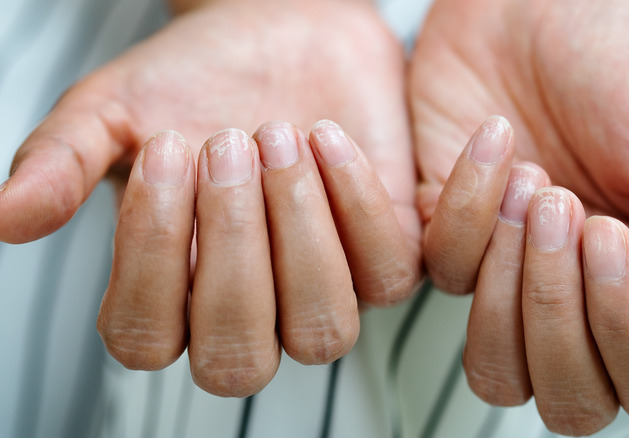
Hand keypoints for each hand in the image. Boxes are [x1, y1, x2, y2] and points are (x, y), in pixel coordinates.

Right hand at [0, 0, 419, 395]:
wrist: (283, 32)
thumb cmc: (200, 80)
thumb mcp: (115, 110)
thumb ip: (62, 163)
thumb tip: (6, 218)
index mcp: (174, 293)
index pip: (147, 339)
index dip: (151, 257)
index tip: (165, 151)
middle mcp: (251, 310)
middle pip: (237, 359)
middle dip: (232, 250)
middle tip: (226, 144)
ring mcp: (323, 290)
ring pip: (322, 331)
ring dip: (298, 234)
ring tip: (277, 135)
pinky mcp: (384, 256)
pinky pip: (388, 275)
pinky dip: (356, 203)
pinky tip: (325, 136)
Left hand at [410, 0, 628, 433]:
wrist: (529, 3)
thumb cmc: (618, 60)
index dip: (628, 334)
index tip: (609, 233)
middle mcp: (579, 301)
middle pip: (569, 400)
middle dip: (562, 313)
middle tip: (569, 210)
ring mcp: (506, 280)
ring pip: (496, 372)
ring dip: (511, 288)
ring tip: (534, 185)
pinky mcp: (444, 242)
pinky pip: (443, 274)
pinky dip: (466, 208)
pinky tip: (494, 142)